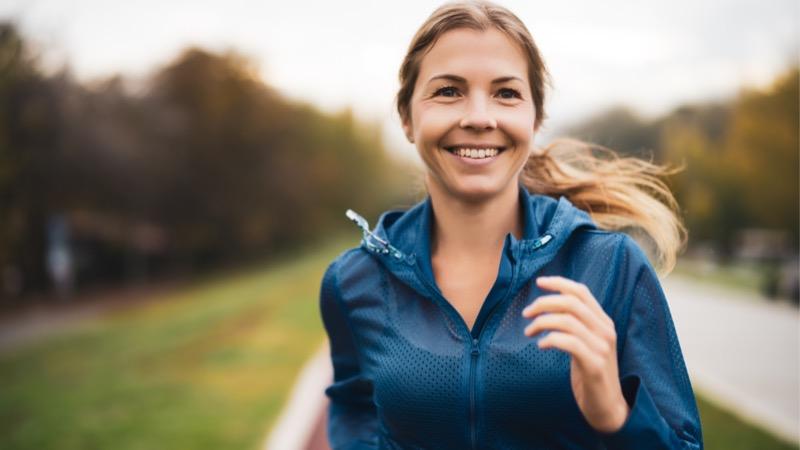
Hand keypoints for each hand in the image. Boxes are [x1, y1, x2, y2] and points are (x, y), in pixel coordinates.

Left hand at [521, 276, 629, 433]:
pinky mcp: (594, 365)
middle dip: (543, 303)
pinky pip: (569, 343)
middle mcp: (605, 331)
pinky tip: (541, 346)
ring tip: (529, 332)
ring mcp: (602, 348)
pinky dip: (550, 340)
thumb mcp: (585, 343)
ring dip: (542, 322)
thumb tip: (549, 306)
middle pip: (571, 303)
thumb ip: (575, 324)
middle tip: (526, 313)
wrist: (607, 407)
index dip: (559, 283)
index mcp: (603, 322)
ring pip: (567, 321)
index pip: (581, 292)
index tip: (538, 283)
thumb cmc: (589, 373)